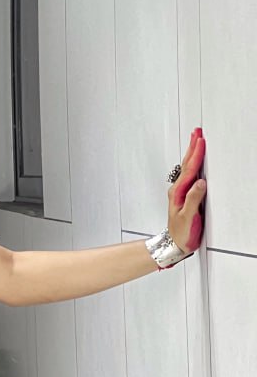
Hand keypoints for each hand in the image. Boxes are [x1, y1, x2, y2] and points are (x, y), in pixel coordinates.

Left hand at [168, 128, 206, 254]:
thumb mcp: (188, 217)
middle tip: (197, 131)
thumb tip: (200, 183)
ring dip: (192, 153)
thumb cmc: (181, 233)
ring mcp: (181, 192)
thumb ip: (193, 199)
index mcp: (179, 193)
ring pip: (187, 168)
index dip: (196, 154)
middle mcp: (178, 190)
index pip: (189, 169)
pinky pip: (189, 175)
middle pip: (187, 164)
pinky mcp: (185, 195)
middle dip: (192, 147)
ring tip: (196, 140)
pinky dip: (193, 164)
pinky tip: (195, 160)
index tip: (201, 140)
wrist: (175, 245)